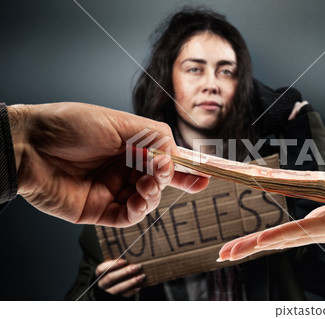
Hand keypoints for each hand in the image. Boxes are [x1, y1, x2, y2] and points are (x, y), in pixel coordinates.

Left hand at [8, 102, 208, 225]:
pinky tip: (138, 201)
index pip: (164, 158)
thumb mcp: (119, 122)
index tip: (205, 174)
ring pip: (147, 199)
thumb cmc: (71, 125)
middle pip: (159, 181)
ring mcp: (112, 190)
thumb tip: (176, 153)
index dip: (184, 167)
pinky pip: (127, 217)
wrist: (29, 145)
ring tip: (147, 183)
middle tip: (174, 175)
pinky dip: (138, 211)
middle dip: (172, 180)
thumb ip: (153, 136)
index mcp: (130, 145)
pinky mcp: (98, 210)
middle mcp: (123, 168)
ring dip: (154, 193)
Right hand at [96, 259, 144, 297]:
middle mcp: (102, 284)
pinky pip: (123, 295)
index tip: (124, 261)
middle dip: (125, 272)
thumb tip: (131, 254)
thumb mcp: (112, 267)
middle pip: (111, 278)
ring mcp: (108, 292)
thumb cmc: (114, 272)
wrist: (111, 287)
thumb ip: (118, 263)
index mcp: (99, 274)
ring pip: (118, 288)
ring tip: (141, 276)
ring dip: (131, 282)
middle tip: (137, 267)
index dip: (113, 264)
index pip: (101, 269)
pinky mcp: (115, 298)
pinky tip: (139, 286)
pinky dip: (132, 291)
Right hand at [218, 175, 324, 260]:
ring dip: (253, 246)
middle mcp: (317, 232)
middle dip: (246, 249)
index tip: (239, 244)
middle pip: (275, 242)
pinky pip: (298, 232)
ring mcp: (323, 231)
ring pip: (281, 240)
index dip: (259, 240)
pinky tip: (259, 242)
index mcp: (317, 225)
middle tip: (222, 255)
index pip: (282, 234)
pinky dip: (275, 238)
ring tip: (229, 253)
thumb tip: (314, 193)